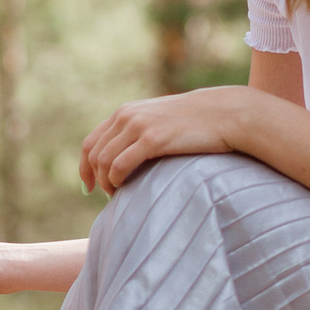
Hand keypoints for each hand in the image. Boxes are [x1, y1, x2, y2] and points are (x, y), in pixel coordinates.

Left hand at [77, 86, 252, 193]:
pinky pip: (120, 165)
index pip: (90, 143)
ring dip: (107, 183)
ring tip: (119, 195)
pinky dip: (117, 181)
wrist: (225, 114)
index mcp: (125, 112)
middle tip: (108, 196)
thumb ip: (140, 132)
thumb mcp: (160, 121)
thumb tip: (128, 155)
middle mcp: (126, 117)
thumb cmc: (196, 123)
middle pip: (94, 155)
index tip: (89, 187)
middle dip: (95, 179)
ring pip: (104, 162)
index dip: (85, 168)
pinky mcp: (152, 139)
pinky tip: (125, 189)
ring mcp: (138, 127)